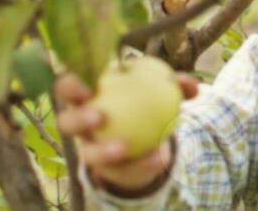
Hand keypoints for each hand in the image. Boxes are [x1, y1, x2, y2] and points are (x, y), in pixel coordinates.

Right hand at [53, 69, 198, 194]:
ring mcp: (88, 149)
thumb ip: (175, 85)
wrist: (148, 138)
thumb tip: (193, 85)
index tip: (89, 85)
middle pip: (65, 121)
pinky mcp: (104, 172)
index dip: (71, 85)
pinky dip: (140, 163)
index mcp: (87, 96)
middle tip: (100, 117)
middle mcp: (80, 123)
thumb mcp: (159, 90)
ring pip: (86, 154)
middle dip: (77, 119)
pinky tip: (156, 158)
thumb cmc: (146, 101)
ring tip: (122, 148)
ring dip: (103, 151)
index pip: (68, 86)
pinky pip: (118, 170)